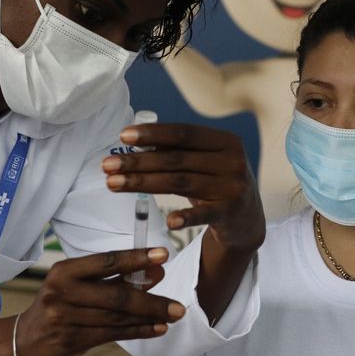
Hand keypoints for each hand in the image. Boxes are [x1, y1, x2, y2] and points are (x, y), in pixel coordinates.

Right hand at [14, 248, 183, 355]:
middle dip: (151, 300)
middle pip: (116, 296)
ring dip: (149, 318)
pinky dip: (138, 331)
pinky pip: (113, 335)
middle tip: (178, 305)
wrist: (26, 341)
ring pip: (117, 318)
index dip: (137, 258)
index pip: (107, 261)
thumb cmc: (61, 305)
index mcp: (65, 271)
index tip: (164, 255)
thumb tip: (156, 273)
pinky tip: (158, 329)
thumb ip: (113, 279)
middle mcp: (63, 292)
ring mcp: (65, 318)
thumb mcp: (78, 285)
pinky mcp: (71, 341)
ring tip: (173, 315)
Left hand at [103, 123, 265, 256]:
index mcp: (225, 141)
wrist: (247, 220)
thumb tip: (134, 141)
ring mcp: (233, 187)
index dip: (153, 133)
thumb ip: (178, 151)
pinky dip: (186, 217)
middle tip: (107, 165)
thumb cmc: (216, 184)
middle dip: (138, 161)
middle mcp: (232, 161)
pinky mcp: (231, 212)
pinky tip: (168, 222)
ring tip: (113, 184)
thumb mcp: (205, 162)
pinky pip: (204, 214)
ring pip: (180, 183)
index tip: (123, 136)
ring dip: (143, 183)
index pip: (184, 133)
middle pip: (176, 159)